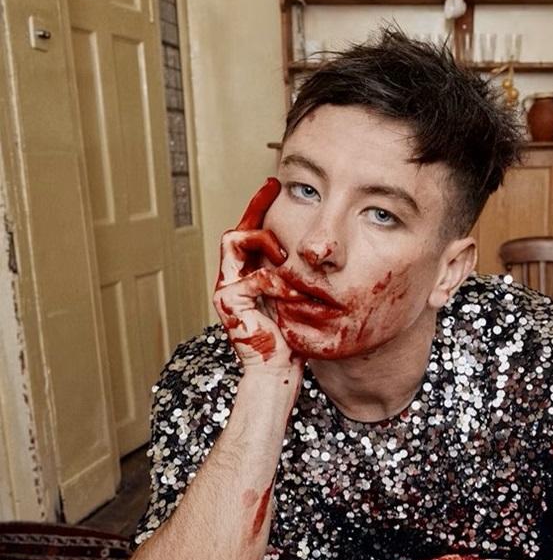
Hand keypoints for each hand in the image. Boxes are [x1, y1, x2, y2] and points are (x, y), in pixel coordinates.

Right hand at [213, 178, 300, 371]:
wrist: (277, 371)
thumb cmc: (289, 341)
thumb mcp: (297, 298)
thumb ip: (296, 274)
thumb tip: (319, 251)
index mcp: (248, 276)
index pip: (249, 233)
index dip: (260, 208)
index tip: (275, 187)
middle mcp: (232, 279)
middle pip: (237, 229)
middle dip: (256, 206)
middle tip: (274, 189)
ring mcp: (226, 289)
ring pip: (234, 240)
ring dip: (264, 240)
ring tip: (286, 253)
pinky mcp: (227, 302)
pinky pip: (252, 275)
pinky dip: (275, 280)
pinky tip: (293, 290)